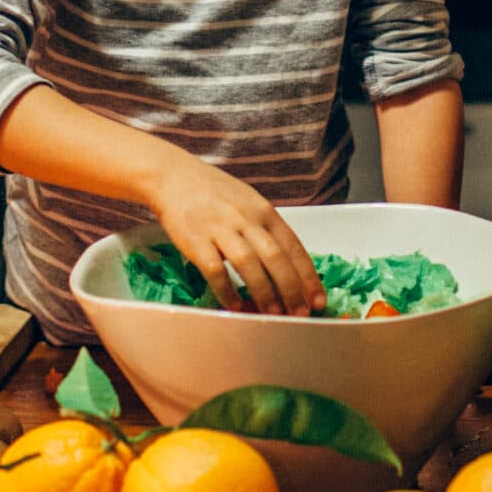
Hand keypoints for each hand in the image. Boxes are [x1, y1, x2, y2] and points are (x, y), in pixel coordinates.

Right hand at [142, 152, 321, 315]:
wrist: (173, 177)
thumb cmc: (214, 193)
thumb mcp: (249, 202)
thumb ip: (266, 229)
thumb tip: (288, 267)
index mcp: (263, 211)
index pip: (293, 246)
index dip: (308, 276)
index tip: (317, 299)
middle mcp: (246, 219)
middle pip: (275, 258)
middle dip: (291, 289)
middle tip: (299, 313)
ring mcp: (220, 229)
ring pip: (249, 265)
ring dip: (264, 293)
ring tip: (272, 314)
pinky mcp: (196, 240)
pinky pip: (215, 270)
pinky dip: (227, 291)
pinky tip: (235, 306)